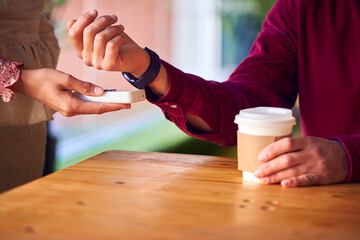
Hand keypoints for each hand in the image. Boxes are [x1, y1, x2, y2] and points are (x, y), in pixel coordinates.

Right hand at [11, 68, 129, 116]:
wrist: (27, 83)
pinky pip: (86, 105)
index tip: (126, 104)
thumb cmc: (43, 79)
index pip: (98, 108)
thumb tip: (100, 92)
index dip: (114, 106)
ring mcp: (70, 110)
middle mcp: (71, 111)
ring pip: (92, 108)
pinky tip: (104, 97)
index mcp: (71, 106)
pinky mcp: (68, 106)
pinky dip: (96, 102)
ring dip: (106, 104)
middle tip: (128, 102)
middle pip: (97, 110)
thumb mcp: (65, 79)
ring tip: (119, 99)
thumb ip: (83, 86)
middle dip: (113, 106)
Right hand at [67, 10, 149, 77]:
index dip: (83, 19)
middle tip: (114, 18)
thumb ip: (86, 28)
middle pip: (88, 32)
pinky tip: (122, 37)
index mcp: (81, 50)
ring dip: (113, 28)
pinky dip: (118, 37)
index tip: (95, 12)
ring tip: (120, 27)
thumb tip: (70, 22)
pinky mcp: (109, 65)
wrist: (135, 59)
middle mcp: (86, 59)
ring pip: (100, 37)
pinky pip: (111, 45)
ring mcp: (97, 64)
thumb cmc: (117, 43)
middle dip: (102, 20)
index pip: (73, 33)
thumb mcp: (101, 33)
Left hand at [254, 136, 348, 186]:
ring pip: (293, 171)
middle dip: (269, 167)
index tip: (260, 157)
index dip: (272, 150)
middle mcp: (311, 153)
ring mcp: (317, 165)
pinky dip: (295, 182)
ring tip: (263, 180)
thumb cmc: (320, 149)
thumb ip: (292, 146)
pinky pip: (307, 179)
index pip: (286, 144)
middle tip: (257, 172)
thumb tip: (267, 153)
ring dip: (276, 176)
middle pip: (287, 160)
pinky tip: (283, 184)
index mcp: (307, 141)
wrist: (346, 157)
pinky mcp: (322, 177)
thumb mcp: (309, 142)